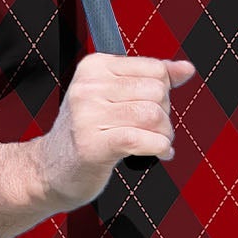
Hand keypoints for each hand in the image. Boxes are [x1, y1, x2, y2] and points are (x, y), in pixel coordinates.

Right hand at [32, 52, 196, 209]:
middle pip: (157, 92)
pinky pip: (141, 139)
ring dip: (165, 135)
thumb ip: (152, 80)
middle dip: (165, 115)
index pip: (155, 69)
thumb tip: (186, 69)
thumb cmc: (89, 133)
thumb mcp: (116, 98)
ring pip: (153, 115)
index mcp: (95, 67)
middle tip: (154, 131)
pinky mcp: (91, 145)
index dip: (165, 93)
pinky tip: (161, 154)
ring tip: (157, 144)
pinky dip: (159, 148)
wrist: (50, 170)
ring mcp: (86, 115)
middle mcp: (88, 86)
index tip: (152, 110)